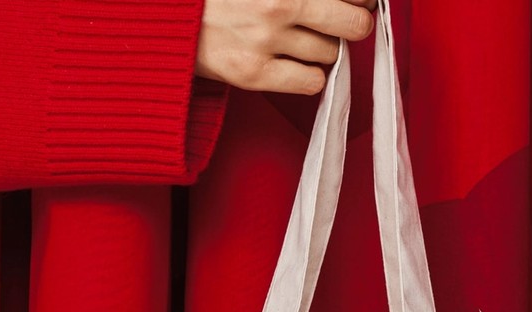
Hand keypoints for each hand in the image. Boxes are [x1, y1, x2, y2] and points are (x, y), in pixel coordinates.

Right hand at [196, 0, 375, 95]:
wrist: (173, 18)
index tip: (358, 1)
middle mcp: (278, 2)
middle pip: (353, 24)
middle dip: (354, 24)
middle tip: (344, 23)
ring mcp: (265, 40)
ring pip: (330, 54)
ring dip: (322, 49)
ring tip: (297, 39)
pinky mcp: (254, 74)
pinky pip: (310, 82)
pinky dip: (309, 75)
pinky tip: (293, 63)